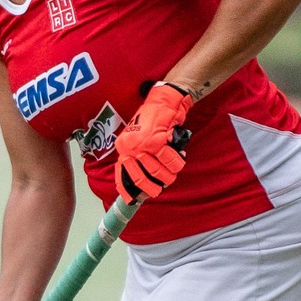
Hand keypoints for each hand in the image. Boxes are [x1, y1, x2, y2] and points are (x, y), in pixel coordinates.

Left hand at [113, 82, 193, 201]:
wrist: (164, 100)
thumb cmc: (154, 119)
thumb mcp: (138, 138)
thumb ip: (138, 157)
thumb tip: (145, 181)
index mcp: (123, 147)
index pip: (121, 176)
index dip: (128, 191)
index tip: (135, 200)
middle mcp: (129, 147)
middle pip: (141, 181)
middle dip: (155, 185)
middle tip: (163, 183)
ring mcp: (142, 145)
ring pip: (158, 173)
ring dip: (170, 172)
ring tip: (175, 166)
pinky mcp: (157, 141)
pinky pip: (170, 161)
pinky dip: (177, 161)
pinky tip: (178, 155)